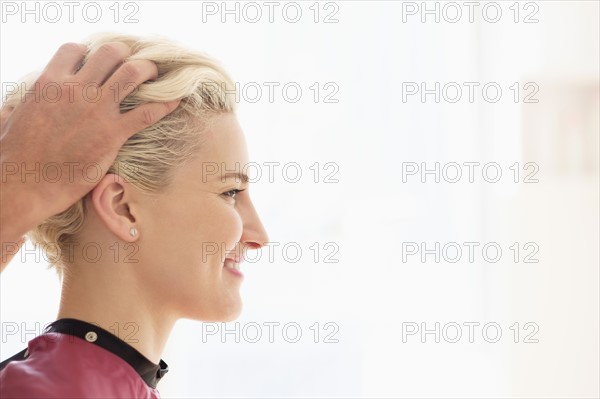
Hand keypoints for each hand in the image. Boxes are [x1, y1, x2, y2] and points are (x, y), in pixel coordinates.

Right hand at [0, 42, 179, 270]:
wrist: (26, 184)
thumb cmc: (16, 155)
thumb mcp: (16, 116)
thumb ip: (27, 102)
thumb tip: (16, 107)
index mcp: (50, 82)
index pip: (75, 50)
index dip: (90, 53)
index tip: (99, 63)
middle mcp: (76, 90)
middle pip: (110, 54)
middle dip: (125, 54)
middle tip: (134, 64)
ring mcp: (97, 110)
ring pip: (132, 73)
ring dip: (148, 70)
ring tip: (155, 75)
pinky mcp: (113, 133)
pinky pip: (148, 111)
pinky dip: (165, 104)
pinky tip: (175, 101)